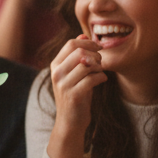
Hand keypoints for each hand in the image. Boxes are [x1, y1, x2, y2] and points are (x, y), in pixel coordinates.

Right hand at [45, 35, 105, 157]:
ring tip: (100, 72)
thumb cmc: (76, 94)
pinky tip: (102, 80)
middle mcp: (57, 74)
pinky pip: (92, 79)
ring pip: (87, 65)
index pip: (71, 44)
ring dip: (99, 67)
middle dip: (95, 55)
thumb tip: (83, 36)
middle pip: (80, 52)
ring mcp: (64, 85)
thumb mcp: (74, 73)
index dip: (88, 43)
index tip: (98, 48)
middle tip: (101, 62)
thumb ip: (77, 55)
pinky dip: (101, 77)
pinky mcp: (74, 96)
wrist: (70, 122)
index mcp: (55, 65)